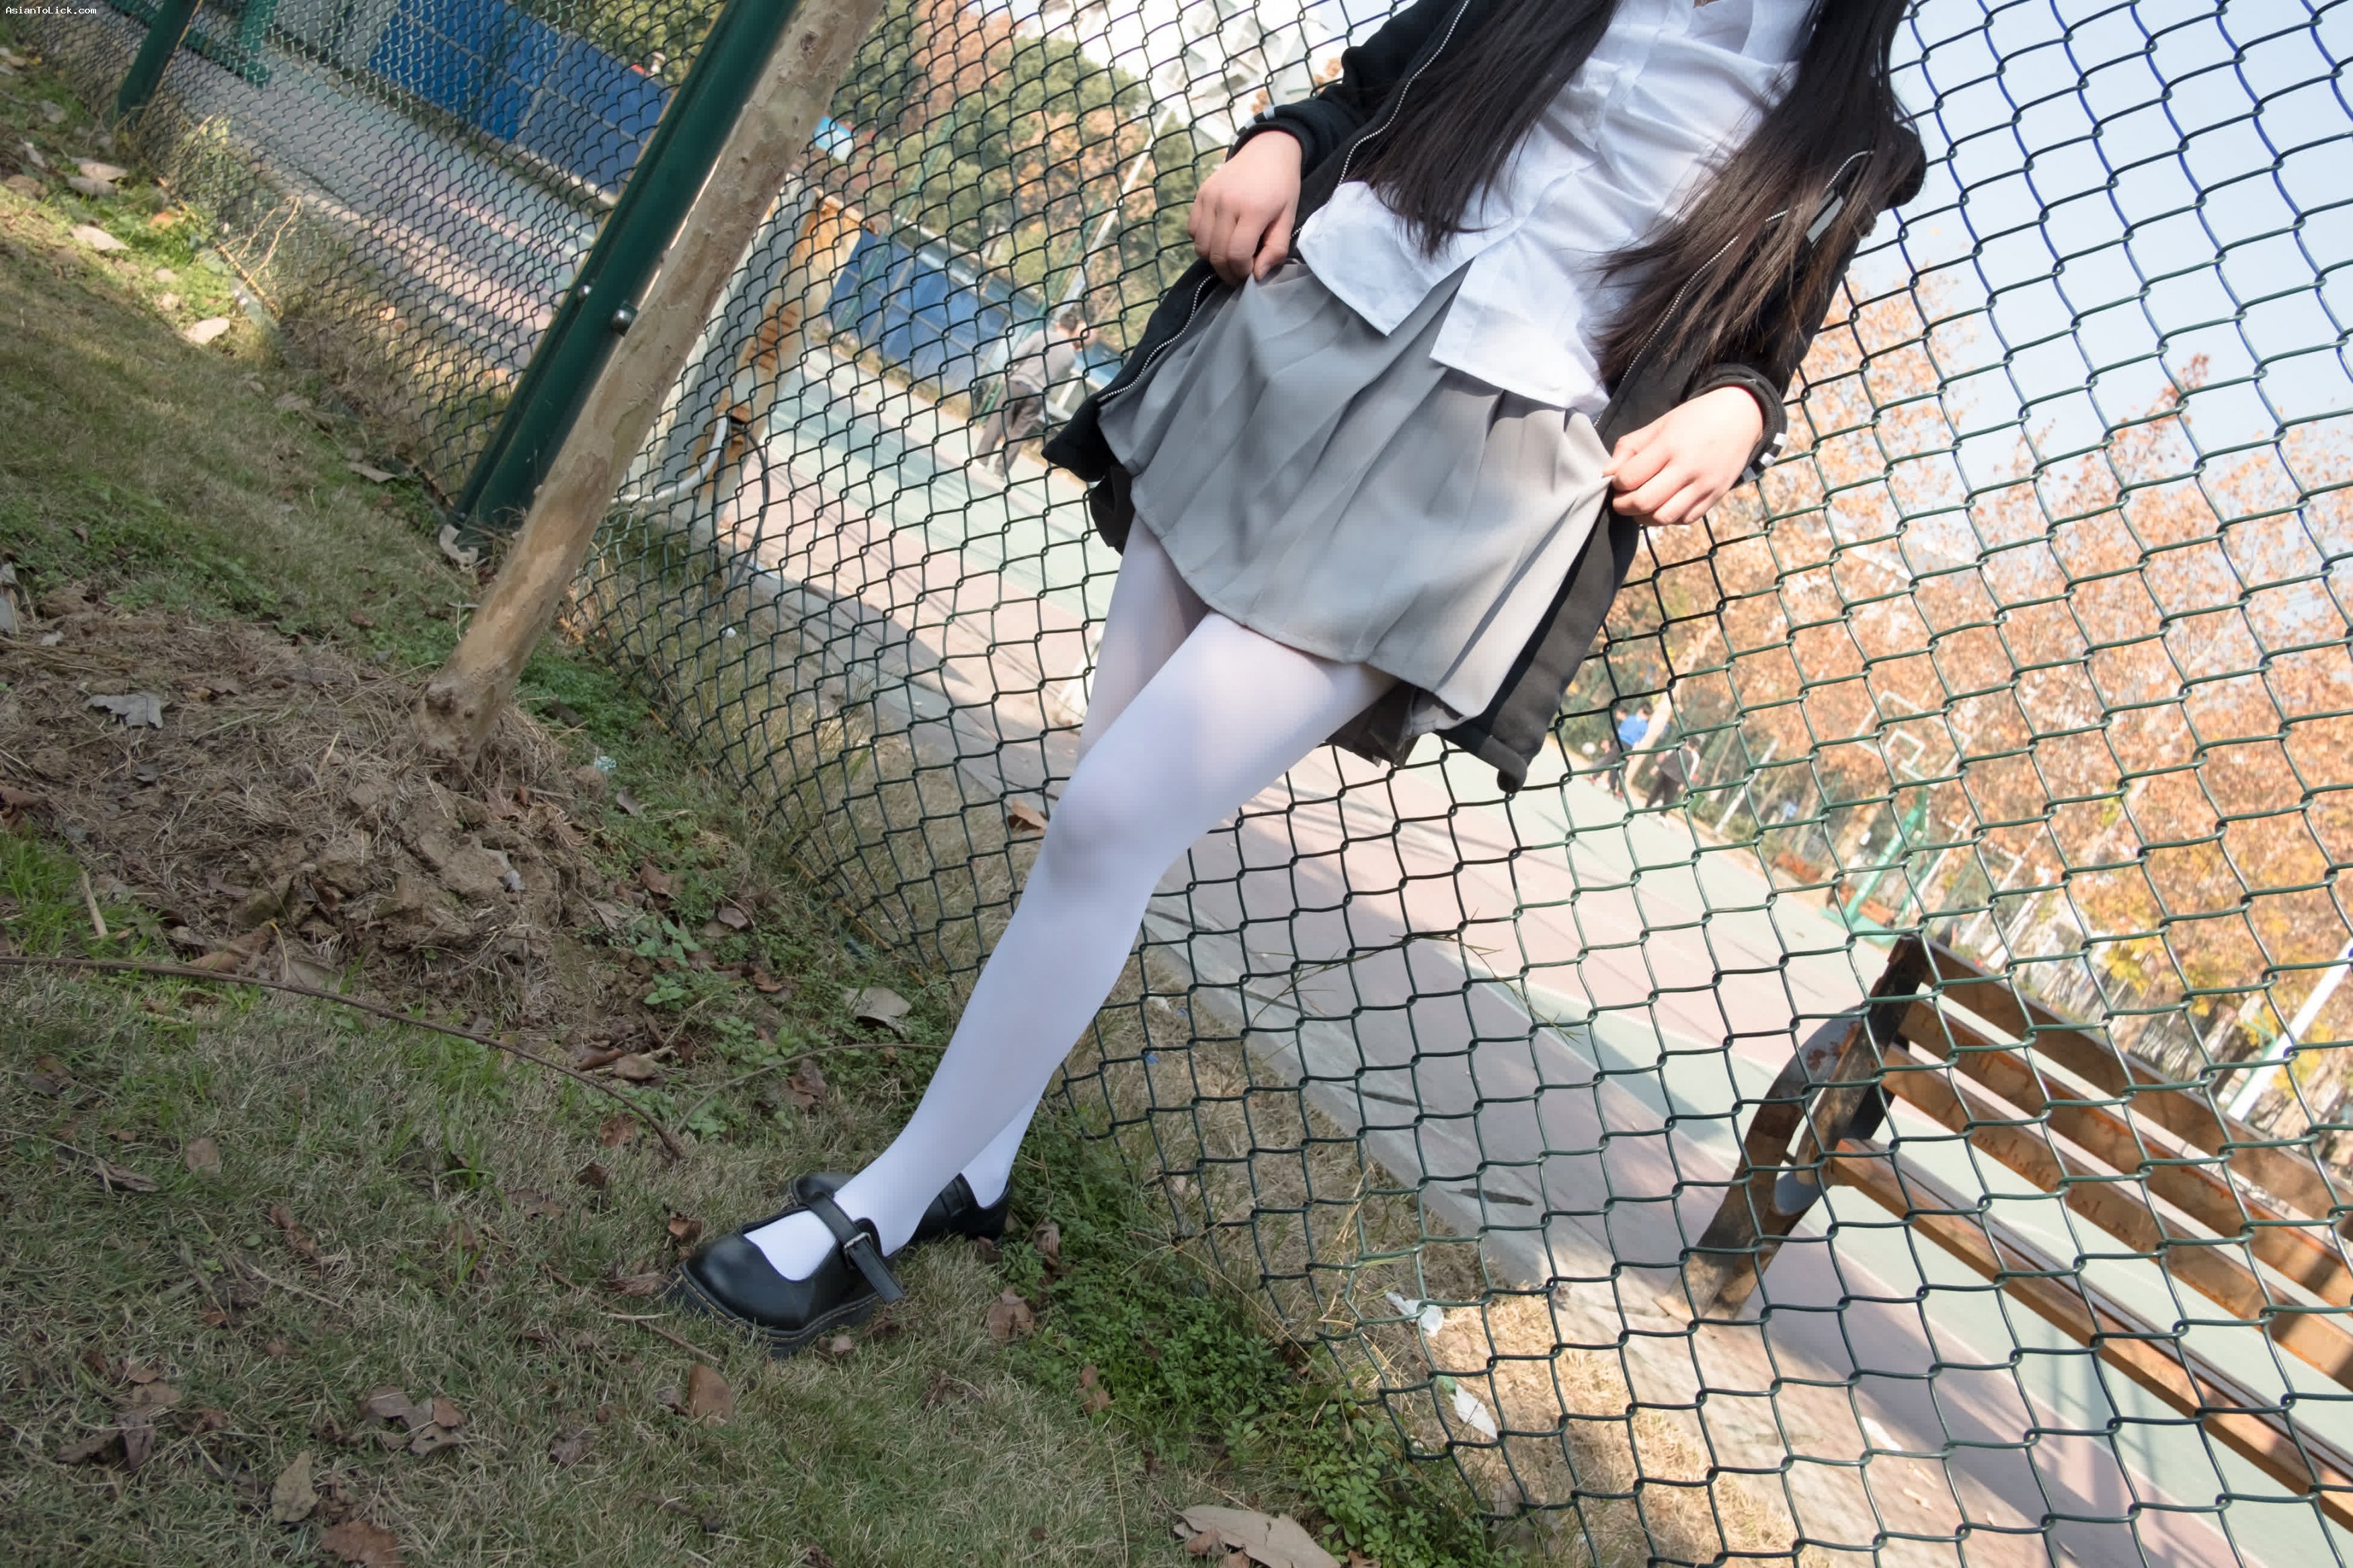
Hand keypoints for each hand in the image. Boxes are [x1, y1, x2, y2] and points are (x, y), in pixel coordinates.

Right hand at [1189, 130, 1302, 285]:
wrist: (1267, 151)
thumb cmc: (1282, 186)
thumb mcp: (1288, 218)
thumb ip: (1276, 249)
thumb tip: (1258, 275)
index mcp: (1253, 210)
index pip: (1236, 254)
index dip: (1242, 272)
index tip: (1250, 274)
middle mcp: (1226, 203)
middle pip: (1216, 254)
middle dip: (1227, 272)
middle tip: (1239, 273)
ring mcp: (1210, 197)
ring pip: (1201, 246)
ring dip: (1214, 259)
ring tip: (1229, 256)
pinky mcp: (1200, 194)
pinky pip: (1193, 230)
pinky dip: (1203, 242)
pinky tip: (1219, 239)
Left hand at [1603, 386, 1765, 526]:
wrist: (1741, 417)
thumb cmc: (1695, 419)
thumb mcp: (1659, 424)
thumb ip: (1630, 447)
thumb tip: (1607, 473)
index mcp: (1670, 445)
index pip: (1630, 477)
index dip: (1616, 483)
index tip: (1617, 480)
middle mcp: (1688, 468)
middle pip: (1644, 502)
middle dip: (1623, 506)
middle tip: (1621, 499)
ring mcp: (1704, 485)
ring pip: (1663, 517)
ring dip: (1644, 517)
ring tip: (1641, 506)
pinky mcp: (1715, 497)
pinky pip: (1685, 519)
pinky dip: (1668, 518)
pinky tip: (1663, 506)